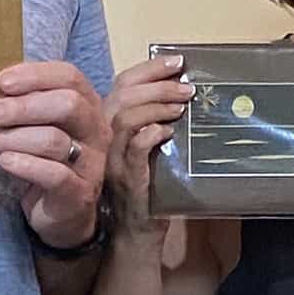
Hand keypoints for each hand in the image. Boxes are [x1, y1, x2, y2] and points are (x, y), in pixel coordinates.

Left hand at [0, 60, 106, 247]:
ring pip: (55, 140)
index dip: (35, 75)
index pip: (70, 77)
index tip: (2, 81)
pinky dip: (26, 165)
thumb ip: (23, 104)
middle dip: (24, 106)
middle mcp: (96, 130)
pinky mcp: (80, 193)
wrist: (61, 213)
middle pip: (68, 104)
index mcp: (87, 105)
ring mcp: (92, 163)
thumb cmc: (45, 161)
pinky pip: (55, 175)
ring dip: (16, 138)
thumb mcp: (37, 126)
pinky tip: (5, 162)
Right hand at [102, 50, 197, 249]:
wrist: (135, 232)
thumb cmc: (148, 188)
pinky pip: (134, 147)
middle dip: (159, 85)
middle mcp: (105, 137)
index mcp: (110, 124)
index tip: (177, 62)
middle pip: (124, 93)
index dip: (150, 68)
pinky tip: (169, 132)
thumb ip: (157, 122)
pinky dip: (152, 134)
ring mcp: (113, 157)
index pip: (123, 82)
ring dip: (157, 106)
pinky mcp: (125, 177)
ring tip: (182, 107)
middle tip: (188, 88)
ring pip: (125, 117)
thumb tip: (186, 96)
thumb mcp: (150, 149)